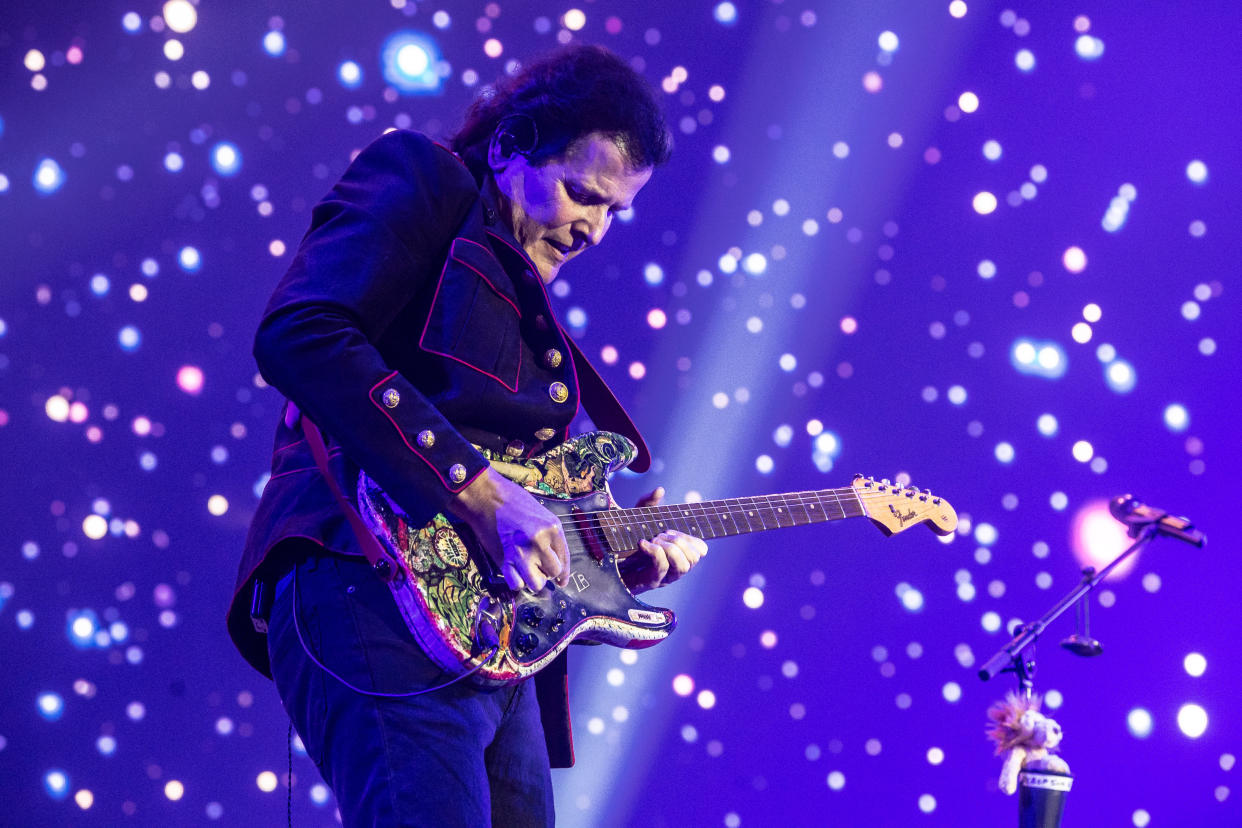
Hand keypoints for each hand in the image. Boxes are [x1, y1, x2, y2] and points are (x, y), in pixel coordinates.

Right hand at [451, 467, 568, 592]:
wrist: (486, 497)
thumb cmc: (513, 501)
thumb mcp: (541, 514)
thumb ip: (549, 536)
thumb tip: (554, 559)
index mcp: (553, 528)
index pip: (565, 558)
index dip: (564, 573)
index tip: (561, 582)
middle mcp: (541, 542)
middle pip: (553, 572)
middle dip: (546, 572)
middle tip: (538, 565)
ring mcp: (523, 553)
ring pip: (537, 583)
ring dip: (533, 579)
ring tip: (527, 570)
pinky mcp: (505, 560)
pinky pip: (516, 584)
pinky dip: (516, 582)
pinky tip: (514, 572)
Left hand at [621, 486, 707, 592]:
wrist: (603, 560)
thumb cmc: (624, 541)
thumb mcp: (637, 518)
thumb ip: (648, 503)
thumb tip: (659, 490)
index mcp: (677, 555)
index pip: (701, 551)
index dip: (691, 538)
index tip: (670, 530)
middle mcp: (674, 568)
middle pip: (694, 558)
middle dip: (679, 541)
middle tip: (660, 535)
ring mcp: (663, 577)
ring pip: (683, 567)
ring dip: (670, 549)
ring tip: (654, 540)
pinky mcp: (650, 581)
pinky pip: (661, 567)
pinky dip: (655, 552)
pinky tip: (642, 543)